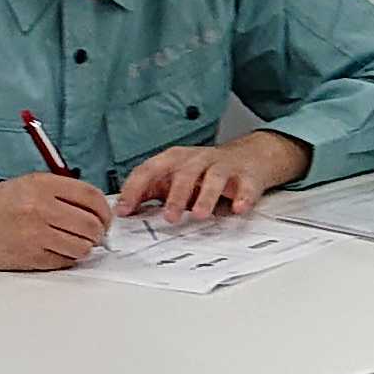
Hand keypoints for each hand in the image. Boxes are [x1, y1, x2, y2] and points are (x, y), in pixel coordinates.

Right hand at [0, 170, 111, 270]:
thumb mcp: (30, 183)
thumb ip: (63, 192)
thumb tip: (96, 208)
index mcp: (43, 186)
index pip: (90, 197)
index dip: (105, 210)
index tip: (105, 217)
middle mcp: (41, 209)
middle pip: (91, 225)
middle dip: (98, 232)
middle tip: (94, 233)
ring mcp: (37, 235)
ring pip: (82, 247)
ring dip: (84, 247)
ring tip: (74, 242)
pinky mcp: (32, 257)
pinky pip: (65, 261)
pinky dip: (68, 257)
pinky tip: (59, 249)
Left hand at [115, 132, 309, 221]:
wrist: (250, 156)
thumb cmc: (206, 170)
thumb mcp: (175, 176)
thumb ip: (150, 191)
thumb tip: (123, 208)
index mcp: (175, 159)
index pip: (150, 169)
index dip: (135, 189)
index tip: (124, 210)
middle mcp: (198, 159)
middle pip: (184, 173)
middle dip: (176, 196)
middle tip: (169, 217)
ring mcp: (223, 166)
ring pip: (214, 177)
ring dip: (206, 197)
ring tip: (200, 215)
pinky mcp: (246, 176)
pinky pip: (245, 186)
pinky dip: (243, 197)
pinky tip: (238, 208)